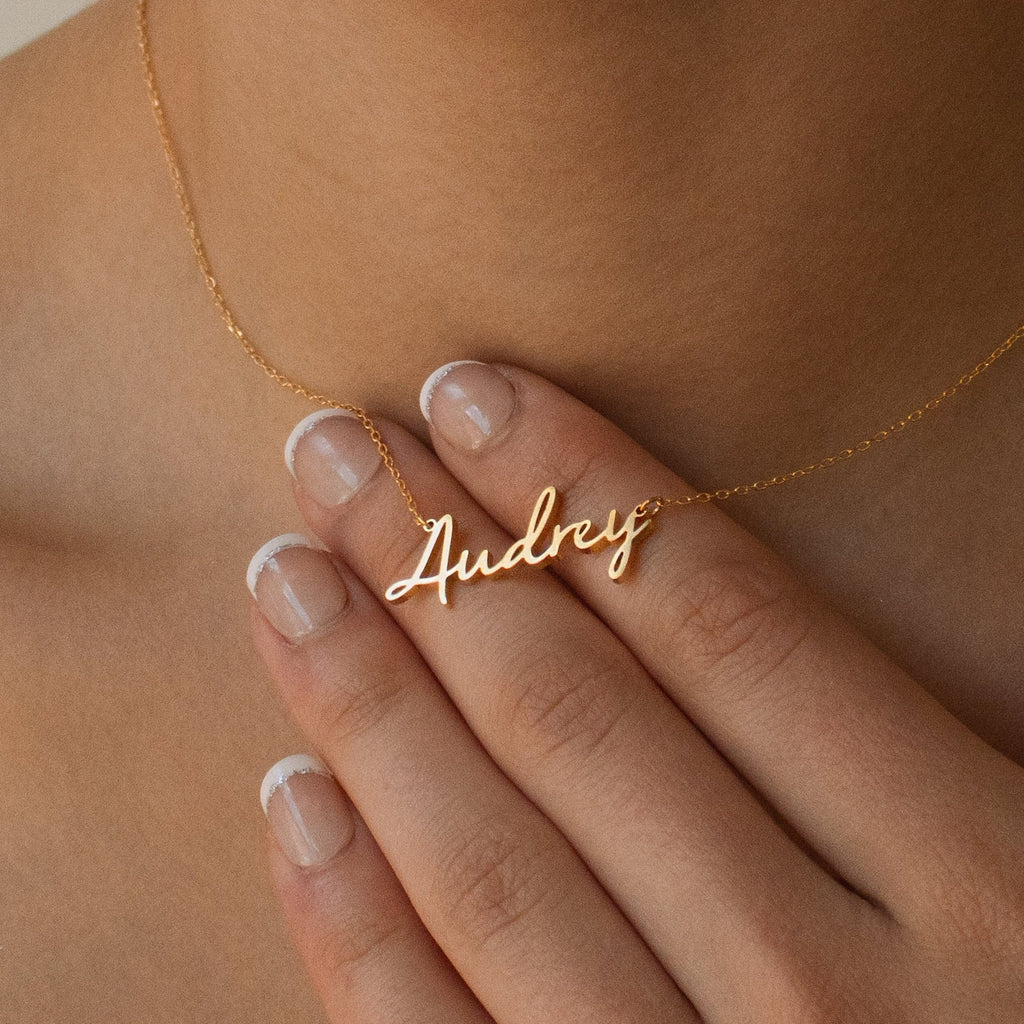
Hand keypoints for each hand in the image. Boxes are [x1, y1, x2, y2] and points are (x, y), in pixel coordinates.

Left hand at [247, 361, 1023, 1022]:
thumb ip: (902, 756)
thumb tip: (721, 601)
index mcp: (983, 882)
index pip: (726, 619)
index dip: (585, 489)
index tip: (470, 392)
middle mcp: (830, 992)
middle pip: (581, 714)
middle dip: (438, 556)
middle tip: (331, 446)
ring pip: (489, 860)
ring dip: (365, 698)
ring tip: (282, 569)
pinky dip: (350, 922)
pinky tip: (286, 788)